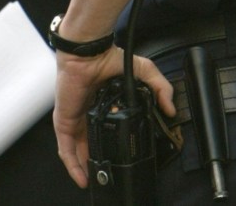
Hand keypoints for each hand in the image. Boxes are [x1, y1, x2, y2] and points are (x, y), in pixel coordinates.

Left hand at [53, 47, 173, 187]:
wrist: (87, 53)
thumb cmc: (107, 58)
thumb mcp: (142, 71)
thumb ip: (159, 87)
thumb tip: (171, 108)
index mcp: (104, 106)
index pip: (109, 132)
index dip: (116, 147)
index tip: (128, 160)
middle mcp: (89, 116)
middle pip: (93, 146)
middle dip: (101, 164)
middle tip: (112, 177)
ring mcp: (76, 120)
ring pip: (79, 153)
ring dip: (88, 169)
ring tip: (100, 183)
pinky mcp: (64, 123)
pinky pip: (66, 150)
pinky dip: (73, 166)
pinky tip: (82, 178)